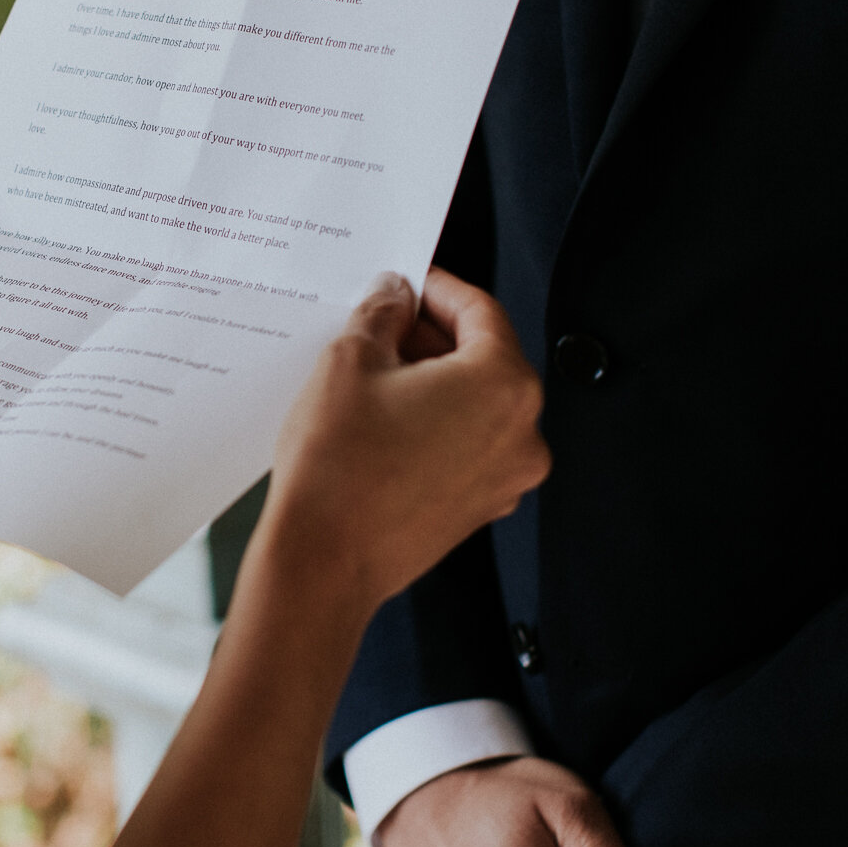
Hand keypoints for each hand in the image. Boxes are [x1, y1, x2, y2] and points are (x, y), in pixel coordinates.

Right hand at [260, 269, 548, 621]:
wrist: (324, 564)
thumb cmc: (338, 468)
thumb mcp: (349, 360)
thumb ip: (382, 312)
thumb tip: (395, 294)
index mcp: (504, 384)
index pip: (480, 311)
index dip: (437, 289)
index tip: (407, 282)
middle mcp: (523, 432)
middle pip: (483, 358)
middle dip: (431, 337)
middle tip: (381, 324)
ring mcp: (507, 476)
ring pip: (474, 404)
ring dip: (431, 381)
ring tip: (372, 373)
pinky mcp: (481, 507)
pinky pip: (465, 445)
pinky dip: (434, 423)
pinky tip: (382, 420)